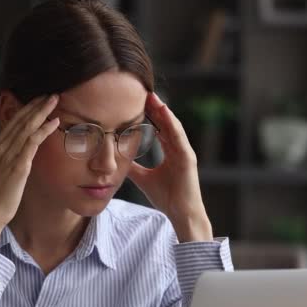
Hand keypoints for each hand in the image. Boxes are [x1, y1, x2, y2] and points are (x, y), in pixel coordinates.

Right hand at [0, 95, 59, 247]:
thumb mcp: (2, 171)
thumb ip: (11, 158)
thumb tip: (23, 152)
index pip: (13, 121)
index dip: (27, 108)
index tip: (40, 99)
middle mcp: (0, 146)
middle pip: (21, 119)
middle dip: (37, 104)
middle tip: (51, 94)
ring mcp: (8, 154)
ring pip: (27, 126)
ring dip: (42, 111)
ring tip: (55, 100)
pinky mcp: (18, 165)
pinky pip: (33, 142)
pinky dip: (44, 129)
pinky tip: (55, 122)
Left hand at [128, 93, 212, 241]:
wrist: (181, 214)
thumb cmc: (167, 197)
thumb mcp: (144, 179)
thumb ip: (134, 168)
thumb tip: (118, 160)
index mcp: (171, 153)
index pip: (160, 129)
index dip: (150, 116)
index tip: (138, 103)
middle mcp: (179, 149)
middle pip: (166, 124)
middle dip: (156, 108)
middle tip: (144, 93)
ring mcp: (185, 152)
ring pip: (173, 126)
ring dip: (164, 111)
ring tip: (153, 97)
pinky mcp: (188, 158)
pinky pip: (179, 137)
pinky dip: (172, 124)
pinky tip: (164, 112)